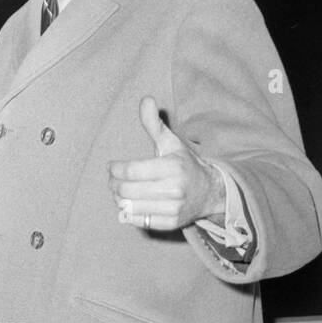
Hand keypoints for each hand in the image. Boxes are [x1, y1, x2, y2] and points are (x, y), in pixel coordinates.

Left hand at [108, 97, 226, 230]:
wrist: (210, 192)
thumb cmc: (184, 164)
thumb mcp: (170, 142)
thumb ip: (153, 124)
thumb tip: (145, 99)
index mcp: (172, 167)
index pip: (129, 171)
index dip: (114, 169)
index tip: (112, 166)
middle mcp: (174, 189)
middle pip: (126, 190)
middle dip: (113, 184)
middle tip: (112, 180)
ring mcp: (174, 208)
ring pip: (129, 207)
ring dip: (118, 199)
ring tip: (120, 191)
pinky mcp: (171, 223)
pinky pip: (138, 221)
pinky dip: (129, 213)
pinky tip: (131, 204)